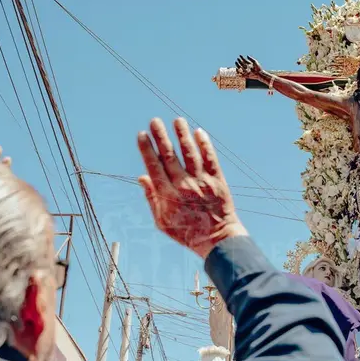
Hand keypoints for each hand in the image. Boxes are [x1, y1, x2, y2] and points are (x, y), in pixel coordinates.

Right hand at [137, 118, 246, 258]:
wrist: (217, 240)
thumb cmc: (187, 232)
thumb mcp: (162, 222)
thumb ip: (152, 199)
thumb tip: (142, 177)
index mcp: (168, 195)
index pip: (154, 166)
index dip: (147, 149)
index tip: (142, 135)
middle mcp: (183, 185)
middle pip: (169, 156)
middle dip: (160, 136)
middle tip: (154, 121)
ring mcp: (201, 182)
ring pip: (190, 153)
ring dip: (182, 135)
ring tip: (177, 121)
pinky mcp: (217, 181)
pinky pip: (210, 159)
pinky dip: (204, 145)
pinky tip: (199, 132)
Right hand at [235, 55, 264, 79]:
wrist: (259, 74)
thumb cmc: (258, 68)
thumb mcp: (255, 62)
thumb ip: (251, 59)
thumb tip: (247, 55)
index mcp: (249, 64)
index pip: (244, 60)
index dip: (242, 58)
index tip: (240, 55)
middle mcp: (247, 68)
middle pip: (241, 64)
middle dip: (239, 61)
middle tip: (237, 59)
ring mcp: (246, 72)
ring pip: (240, 69)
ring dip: (237, 65)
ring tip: (236, 63)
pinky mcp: (245, 75)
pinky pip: (240, 74)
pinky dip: (238, 72)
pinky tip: (237, 69)